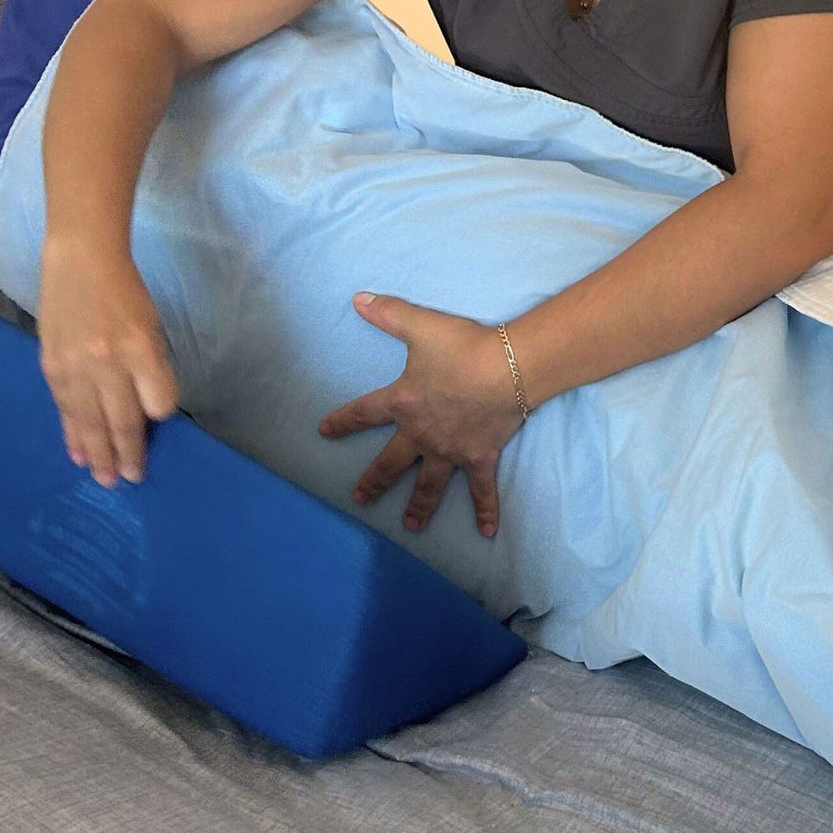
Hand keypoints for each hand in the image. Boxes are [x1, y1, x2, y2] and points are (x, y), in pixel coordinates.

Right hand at [37, 238, 179, 486]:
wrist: (80, 261)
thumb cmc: (125, 292)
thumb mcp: (151, 326)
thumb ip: (151, 367)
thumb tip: (149, 411)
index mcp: (142, 348)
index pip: (158, 401)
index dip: (158, 419)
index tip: (156, 428)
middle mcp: (109, 361)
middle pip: (122, 420)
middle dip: (128, 454)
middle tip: (132, 480)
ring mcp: (76, 366)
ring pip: (90, 422)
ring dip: (98, 454)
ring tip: (105, 479)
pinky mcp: (52, 367)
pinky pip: (65, 410)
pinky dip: (72, 435)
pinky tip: (78, 454)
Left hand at [320, 295, 524, 536]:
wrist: (507, 369)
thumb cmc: (462, 347)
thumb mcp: (419, 325)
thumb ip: (388, 313)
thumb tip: (357, 299)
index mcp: (402, 403)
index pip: (363, 413)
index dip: (342, 421)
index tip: (324, 430)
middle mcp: (421, 434)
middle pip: (391, 462)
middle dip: (374, 480)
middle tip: (359, 498)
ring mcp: (449, 450)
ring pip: (429, 485)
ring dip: (419, 507)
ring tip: (410, 526)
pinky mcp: (479, 457)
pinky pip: (481, 489)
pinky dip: (486, 510)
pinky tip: (487, 533)